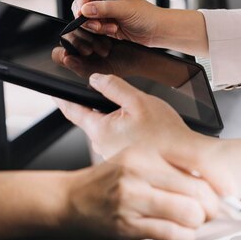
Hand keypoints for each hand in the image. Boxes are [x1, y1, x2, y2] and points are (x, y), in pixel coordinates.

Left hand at [55, 73, 193, 157]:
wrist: (185, 160)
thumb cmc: (166, 135)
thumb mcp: (139, 101)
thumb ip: (114, 87)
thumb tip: (96, 79)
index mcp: (101, 130)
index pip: (73, 111)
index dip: (62, 99)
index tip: (55, 92)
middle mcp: (102, 147)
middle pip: (94, 120)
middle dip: (103, 108)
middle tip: (125, 103)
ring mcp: (112, 156)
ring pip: (109, 130)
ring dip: (119, 121)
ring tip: (143, 120)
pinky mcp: (124, 161)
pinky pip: (119, 141)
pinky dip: (128, 133)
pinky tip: (146, 132)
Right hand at [63, 147, 219, 239]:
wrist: (69, 199)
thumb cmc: (107, 181)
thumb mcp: (137, 161)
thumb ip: (170, 168)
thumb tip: (209, 183)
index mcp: (144, 154)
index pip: (195, 164)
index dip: (219, 180)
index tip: (230, 191)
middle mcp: (139, 174)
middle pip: (197, 192)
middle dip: (211, 206)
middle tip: (209, 211)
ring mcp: (132, 200)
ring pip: (188, 214)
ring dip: (197, 223)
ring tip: (192, 221)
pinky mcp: (127, 226)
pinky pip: (170, 234)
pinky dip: (183, 237)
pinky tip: (179, 233)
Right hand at [72, 0, 208, 55]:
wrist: (154, 30)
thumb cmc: (145, 15)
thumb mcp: (125, 10)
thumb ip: (105, 9)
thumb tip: (85, 10)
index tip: (82, 12)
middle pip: (79, 4)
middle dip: (87, 17)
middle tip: (97, 25)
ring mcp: (101, 9)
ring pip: (84, 18)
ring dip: (96, 26)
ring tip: (112, 27)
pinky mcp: (102, 22)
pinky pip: (91, 27)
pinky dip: (100, 31)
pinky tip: (114, 30)